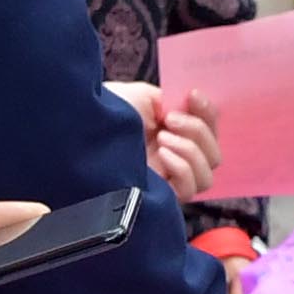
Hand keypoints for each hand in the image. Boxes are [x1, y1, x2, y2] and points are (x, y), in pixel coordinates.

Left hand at [116, 81, 222, 197]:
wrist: (79, 131)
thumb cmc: (105, 113)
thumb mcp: (142, 96)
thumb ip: (171, 101)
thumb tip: (189, 109)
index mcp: (172, 133)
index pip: (209, 129)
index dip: (209, 112)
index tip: (193, 96)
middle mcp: (174, 158)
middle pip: (214, 155)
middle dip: (198, 131)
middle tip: (170, 120)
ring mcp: (168, 179)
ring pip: (207, 175)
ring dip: (191, 150)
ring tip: (162, 138)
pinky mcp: (161, 197)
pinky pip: (190, 189)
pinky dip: (183, 168)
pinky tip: (163, 155)